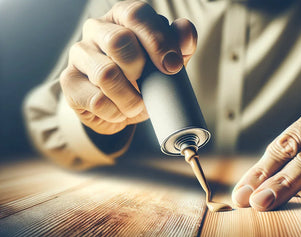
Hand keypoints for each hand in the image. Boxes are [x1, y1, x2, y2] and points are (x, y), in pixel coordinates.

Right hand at [60, 0, 196, 133]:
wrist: (118, 109)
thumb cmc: (144, 79)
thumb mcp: (167, 62)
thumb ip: (180, 45)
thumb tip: (185, 30)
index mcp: (123, 17)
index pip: (136, 14)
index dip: (158, 41)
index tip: (173, 67)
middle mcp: (96, 28)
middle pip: (119, 41)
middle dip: (141, 71)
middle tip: (150, 87)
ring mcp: (78, 53)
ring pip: (106, 74)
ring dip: (130, 99)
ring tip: (137, 106)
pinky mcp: (68, 81)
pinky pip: (96, 100)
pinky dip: (116, 112)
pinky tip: (119, 112)